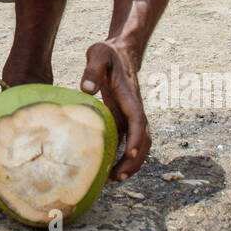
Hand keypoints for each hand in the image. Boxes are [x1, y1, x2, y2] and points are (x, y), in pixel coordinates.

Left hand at [80, 40, 149, 181]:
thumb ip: (92, 69)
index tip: (131, 152)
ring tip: (114, 179)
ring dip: (131, 162)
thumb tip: (86, 89)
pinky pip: (127, 141)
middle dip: (135, 160)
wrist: (121, 52)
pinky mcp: (123, 118)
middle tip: (118, 177)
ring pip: (139, 143)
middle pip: (143, 139)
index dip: (136, 137)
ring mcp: (130, 115)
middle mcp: (134, 109)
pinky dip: (122, 156)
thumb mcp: (98, 53)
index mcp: (130, 96)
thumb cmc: (108, 53)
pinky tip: (107, 167)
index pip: (138, 120)